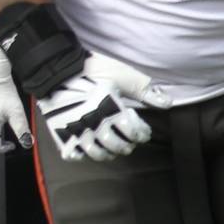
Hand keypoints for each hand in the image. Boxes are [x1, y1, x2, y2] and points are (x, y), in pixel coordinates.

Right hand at [37, 54, 172, 161]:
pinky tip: (89, 150)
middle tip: (130, 143)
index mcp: (111, 110)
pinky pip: (71, 153)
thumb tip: (168, 103)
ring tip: (112, 150)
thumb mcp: (123, 76)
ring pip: (95, 153)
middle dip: (127, 146)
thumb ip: (145, 92)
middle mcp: (93, 123)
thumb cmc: (92, 69)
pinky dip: (82, 155)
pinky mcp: (59, 132)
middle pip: (116, 145)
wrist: (56, 67)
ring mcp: (75, 130)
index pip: (133, 132)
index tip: (144, 133)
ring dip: (107, 154)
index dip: (142, 134)